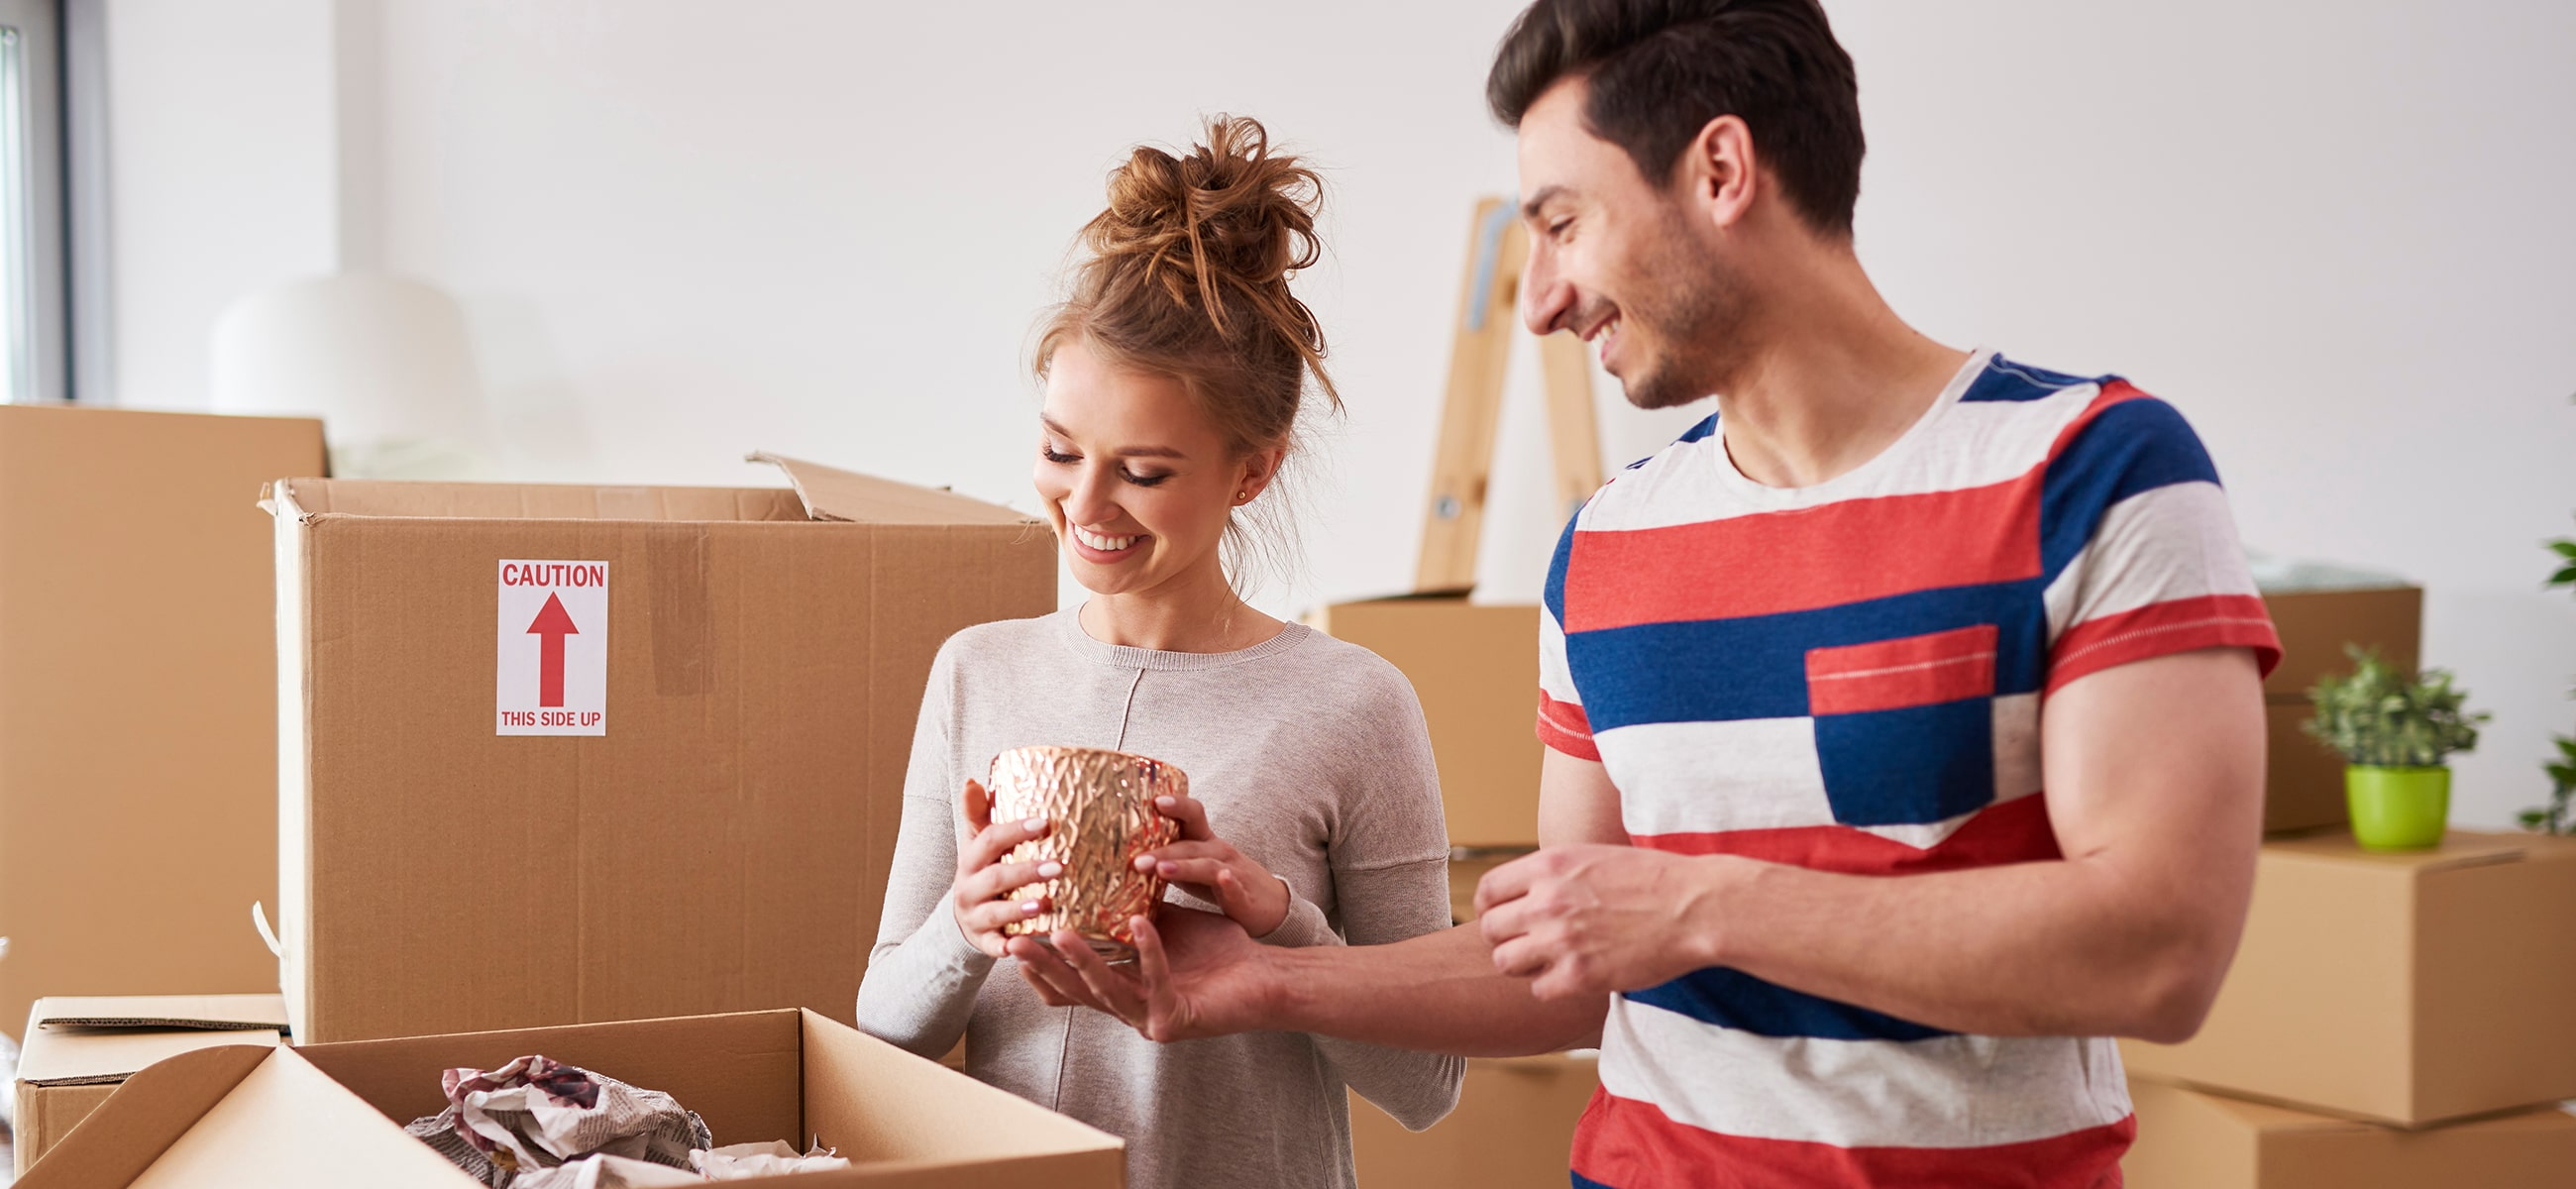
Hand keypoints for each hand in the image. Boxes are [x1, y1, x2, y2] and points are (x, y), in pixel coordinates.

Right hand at [949, 779, 1061, 957]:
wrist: (964, 917)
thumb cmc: (983, 872)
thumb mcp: (977, 844)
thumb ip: (978, 815)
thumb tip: (972, 781)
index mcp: (971, 859)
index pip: (989, 840)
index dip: (1015, 831)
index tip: (1045, 822)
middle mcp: (969, 888)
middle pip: (995, 878)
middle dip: (1026, 871)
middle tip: (1060, 865)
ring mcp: (975, 917)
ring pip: (995, 914)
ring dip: (1018, 909)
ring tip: (1044, 903)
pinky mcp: (984, 943)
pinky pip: (995, 947)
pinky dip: (1007, 947)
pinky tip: (1024, 945)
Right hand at [1008, 907, 1277, 1041]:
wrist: (1262, 976)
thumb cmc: (1215, 952)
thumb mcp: (1162, 925)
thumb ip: (1128, 912)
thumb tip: (1094, 875)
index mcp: (1121, 989)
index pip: (1069, 984)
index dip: (1039, 968)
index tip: (1009, 940)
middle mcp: (1129, 1009)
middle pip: (1076, 990)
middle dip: (1045, 966)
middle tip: (1014, 942)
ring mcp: (1149, 1018)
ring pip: (1108, 989)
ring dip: (1083, 960)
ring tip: (1061, 933)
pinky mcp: (1175, 1020)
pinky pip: (1157, 979)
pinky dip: (1147, 950)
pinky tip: (1138, 923)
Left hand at [1132, 794, 1289, 936]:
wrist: (1265, 902)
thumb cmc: (1219, 882)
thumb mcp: (1192, 866)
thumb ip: (1165, 860)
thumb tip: (1121, 859)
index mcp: (1203, 841)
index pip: (1192, 814)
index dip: (1177, 805)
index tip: (1153, 800)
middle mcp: (1217, 850)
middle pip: (1189, 844)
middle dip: (1162, 850)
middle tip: (1137, 859)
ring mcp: (1231, 870)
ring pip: (1206, 865)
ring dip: (1183, 867)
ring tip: (1160, 871)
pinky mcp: (1241, 894)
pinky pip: (1233, 885)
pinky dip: (1228, 881)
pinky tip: (1223, 878)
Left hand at [1474, 844, 1731, 999]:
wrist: (1696, 906)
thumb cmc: (1655, 878)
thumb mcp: (1594, 856)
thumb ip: (1556, 872)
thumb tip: (1526, 890)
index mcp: (1549, 865)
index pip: (1488, 890)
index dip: (1490, 908)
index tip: (1502, 917)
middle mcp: (1547, 901)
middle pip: (1491, 929)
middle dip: (1506, 937)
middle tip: (1528, 943)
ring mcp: (1561, 940)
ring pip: (1506, 962)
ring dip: (1523, 964)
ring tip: (1547, 961)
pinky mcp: (1579, 976)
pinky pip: (1539, 989)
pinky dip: (1552, 986)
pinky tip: (1573, 976)